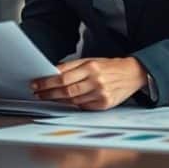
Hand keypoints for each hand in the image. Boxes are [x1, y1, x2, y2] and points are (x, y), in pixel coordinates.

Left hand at [31, 57, 147, 109]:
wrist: (133, 74)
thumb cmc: (110, 66)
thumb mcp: (92, 60)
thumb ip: (73, 66)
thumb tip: (53, 73)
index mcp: (91, 67)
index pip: (62, 76)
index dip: (46, 81)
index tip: (36, 83)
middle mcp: (95, 80)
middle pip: (65, 90)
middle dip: (48, 92)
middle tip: (37, 93)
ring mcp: (100, 94)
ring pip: (72, 100)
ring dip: (57, 100)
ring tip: (47, 97)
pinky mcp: (104, 104)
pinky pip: (82, 106)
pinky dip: (71, 104)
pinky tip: (63, 102)